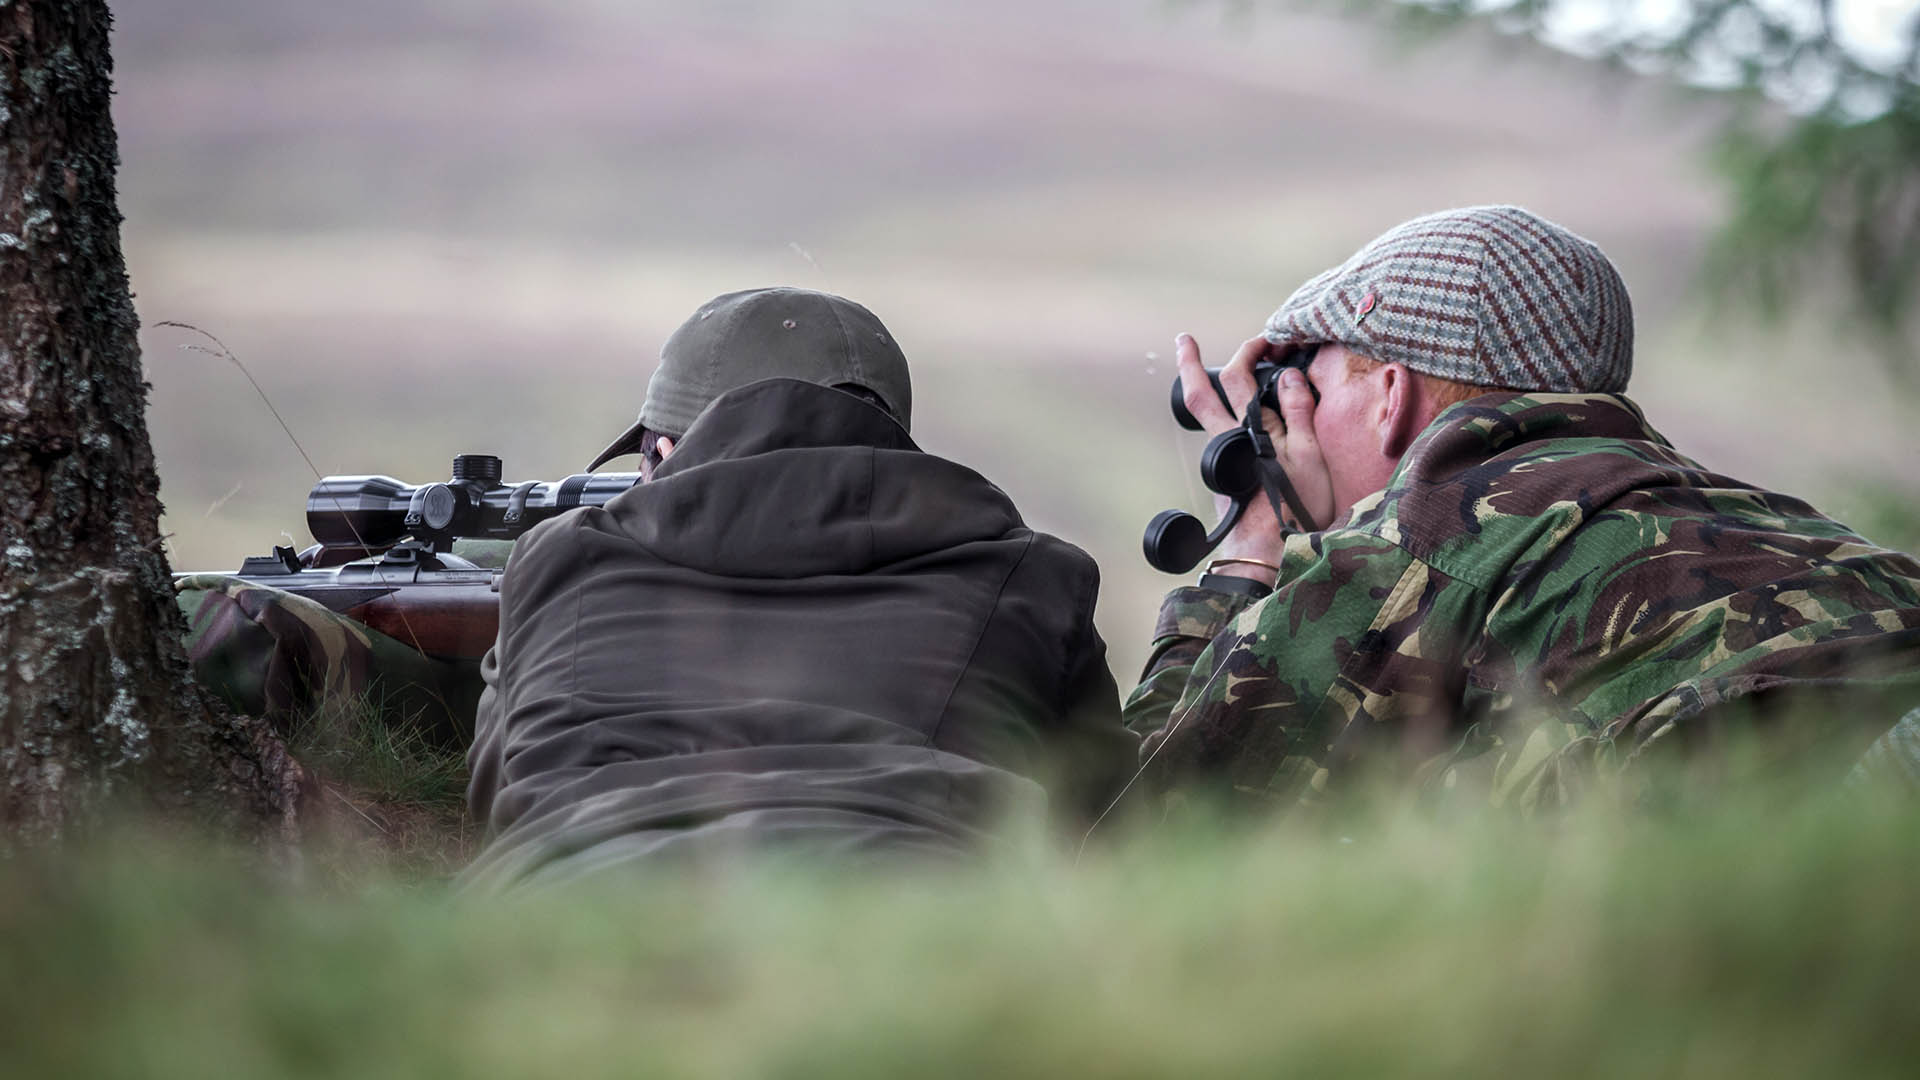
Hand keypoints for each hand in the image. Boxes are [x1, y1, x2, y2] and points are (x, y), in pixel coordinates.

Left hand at [1172, 333, 1332, 575]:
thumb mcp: (1308, 457)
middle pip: (1200, 395)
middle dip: (1189, 364)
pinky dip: (1235, 416)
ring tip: (1234, 373)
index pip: (1234, 377)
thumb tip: (1288, 375)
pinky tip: (1252, 416)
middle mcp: (1224, 442)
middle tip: (1183, 340)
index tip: (1262, 338)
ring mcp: (1221, 460)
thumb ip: (1297, 412)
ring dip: (1214, 389)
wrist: (1267, 556)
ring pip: (1212, 415)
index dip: (1245, 351)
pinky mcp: (1225, 475)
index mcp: (1244, 430)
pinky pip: (1227, 435)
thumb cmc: (1291, 509)